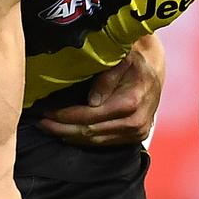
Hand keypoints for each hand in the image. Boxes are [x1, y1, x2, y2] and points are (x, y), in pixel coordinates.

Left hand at [39, 48, 160, 145]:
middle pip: (91, 132)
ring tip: (51, 128)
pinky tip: (69, 133)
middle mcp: (136, 122)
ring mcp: (138, 131)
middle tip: (42, 123)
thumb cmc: (136, 56)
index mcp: (131, 103)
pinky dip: (86, 139)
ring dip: (72, 136)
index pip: (90, 116)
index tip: (46, 112)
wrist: (156, 64)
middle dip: (63, 128)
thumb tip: (92, 101)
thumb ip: (107, 78)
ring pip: (97, 140)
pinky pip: (106, 142)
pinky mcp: (137, 135)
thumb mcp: (121, 58)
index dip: (66, 116)